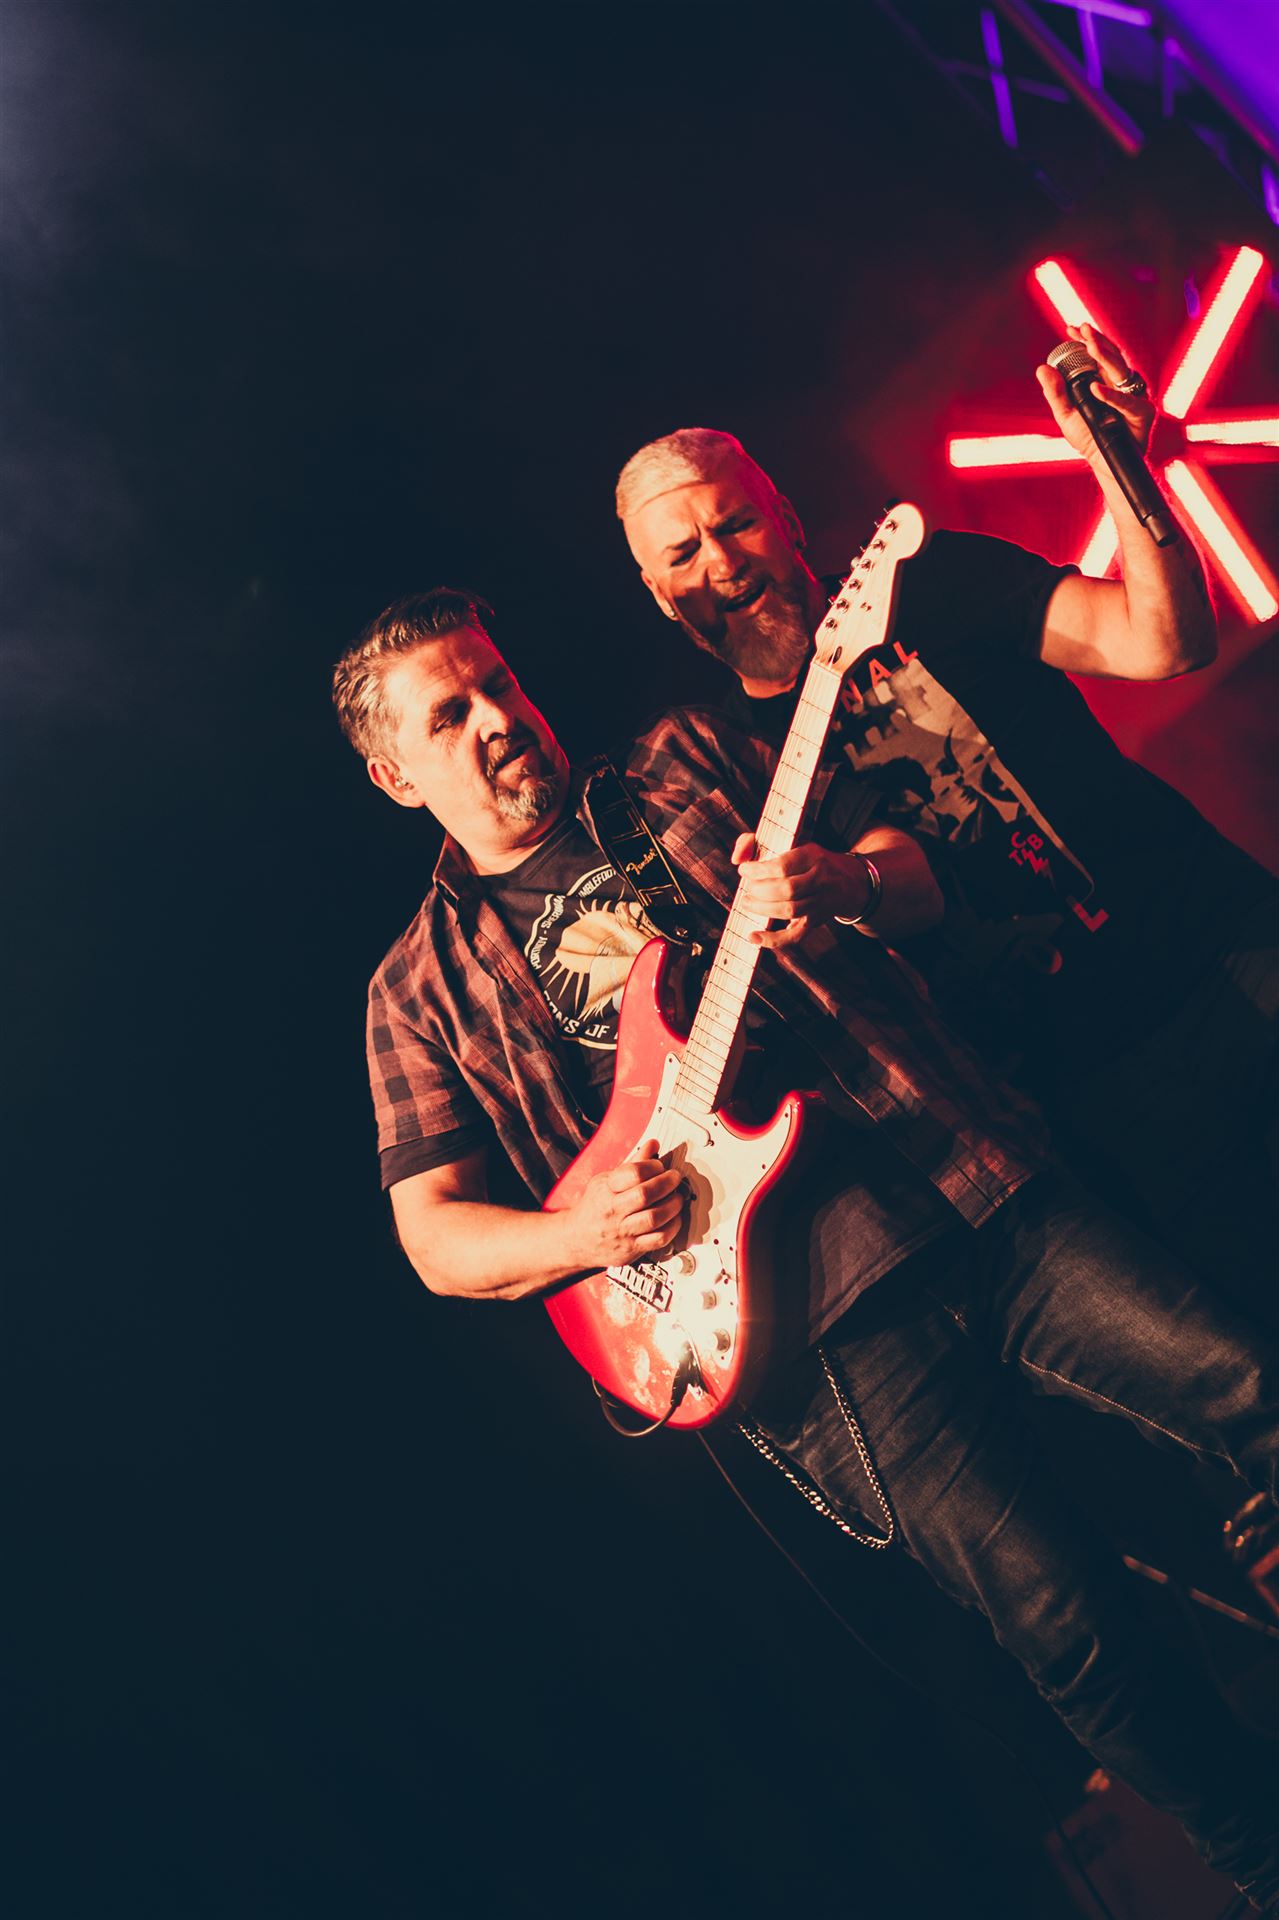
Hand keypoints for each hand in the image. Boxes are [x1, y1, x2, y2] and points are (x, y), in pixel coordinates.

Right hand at [564, 1139, 685, 1267]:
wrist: (576, 1240)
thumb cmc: (595, 1207)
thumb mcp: (607, 1180)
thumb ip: (633, 1164)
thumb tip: (653, 1144)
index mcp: (606, 1188)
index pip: (633, 1173)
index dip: (652, 1166)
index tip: (660, 1166)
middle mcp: (613, 1210)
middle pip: (645, 1194)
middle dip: (667, 1183)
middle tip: (675, 1178)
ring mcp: (622, 1231)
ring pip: (653, 1217)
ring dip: (673, 1205)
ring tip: (678, 1198)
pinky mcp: (631, 1249)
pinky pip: (658, 1239)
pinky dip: (673, 1227)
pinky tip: (674, 1218)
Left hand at [731, 834, 869, 948]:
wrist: (851, 882)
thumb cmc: (811, 861)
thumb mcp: (794, 843)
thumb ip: (758, 844)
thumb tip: (736, 857)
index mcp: (813, 856)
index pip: (784, 866)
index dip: (759, 870)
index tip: (744, 870)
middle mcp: (820, 879)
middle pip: (787, 889)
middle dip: (760, 890)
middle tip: (748, 888)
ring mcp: (820, 903)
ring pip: (790, 910)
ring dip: (762, 908)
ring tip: (747, 902)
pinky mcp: (816, 921)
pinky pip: (795, 936)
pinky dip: (773, 940)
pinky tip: (754, 936)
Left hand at [1036, 322, 1155, 458]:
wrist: (1105, 464)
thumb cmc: (1089, 438)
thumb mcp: (1066, 415)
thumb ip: (1055, 393)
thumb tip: (1042, 368)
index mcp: (1105, 380)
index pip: (1097, 354)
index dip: (1085, 340)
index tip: (1070, 328)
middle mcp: (1121, 384)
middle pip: (1111, 356)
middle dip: (1097, 340)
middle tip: (1083, 328)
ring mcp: (1134, 396)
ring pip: (1121, 370)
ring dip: (1105, 356)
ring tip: (1090, 345)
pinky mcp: (1143, 413)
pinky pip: (1126, 402)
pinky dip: (1110, 396)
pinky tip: (1095, 388)